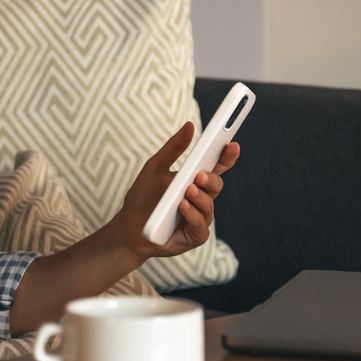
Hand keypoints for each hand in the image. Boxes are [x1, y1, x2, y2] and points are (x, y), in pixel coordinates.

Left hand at [107, 121, 240, 263]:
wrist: (128, 228)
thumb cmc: (143, 197)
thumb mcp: (155, 167)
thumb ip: (173, 147)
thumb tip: (190, 125)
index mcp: (194, 180)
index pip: (216, 166)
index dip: (227, 156)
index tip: (232, 144)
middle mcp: (201, 198)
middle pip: (216, 184)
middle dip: (210, 178)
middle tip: (198, 174)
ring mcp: (200, 217)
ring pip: (209, 205)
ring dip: (199, 197)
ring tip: (187, 191)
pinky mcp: (195, 236)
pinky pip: (201, 225)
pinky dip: (192, 215)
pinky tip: (182, 207)